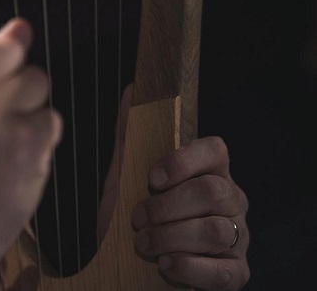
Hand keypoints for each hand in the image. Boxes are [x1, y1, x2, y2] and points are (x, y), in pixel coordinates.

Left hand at [130, 119, 250, 289]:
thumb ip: (128, 136)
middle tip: (137, 219)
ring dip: (169, 238)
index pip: (215, 150)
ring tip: (144, 244)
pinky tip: (165, 264)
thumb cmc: (136, 216)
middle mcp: (232, 201)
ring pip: (216, 231)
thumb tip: (130, 92)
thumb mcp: (125, 177)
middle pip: (212, 192)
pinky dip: (188, 268)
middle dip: (166, 207)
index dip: (183, 161)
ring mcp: (238, 237)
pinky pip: (222, 271)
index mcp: (209, 172)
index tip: (151, 178)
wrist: (129, 263)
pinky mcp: (235, 272)